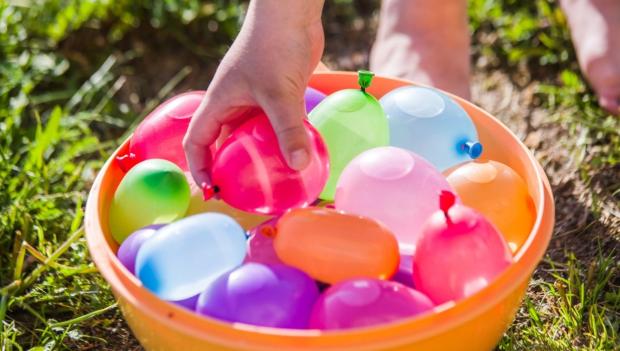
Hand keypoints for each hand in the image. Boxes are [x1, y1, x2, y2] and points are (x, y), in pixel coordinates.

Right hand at [184, 0, 324, 187]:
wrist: (292, 13)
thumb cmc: (275, 46)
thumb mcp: (279, 93)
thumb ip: (288, 130)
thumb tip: (299, 166)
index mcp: (219, 101)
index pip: (197, 140)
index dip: (198, 167)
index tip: (211, 189)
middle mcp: (234, 102)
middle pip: (223, 142)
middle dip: (229, 168)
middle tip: (244, 192)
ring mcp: (255, 98)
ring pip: (251, 134)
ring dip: (258, 156)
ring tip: (271, 181)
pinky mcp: (277, 94)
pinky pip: (274, 124)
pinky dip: (281, 140)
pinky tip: (296, 155)